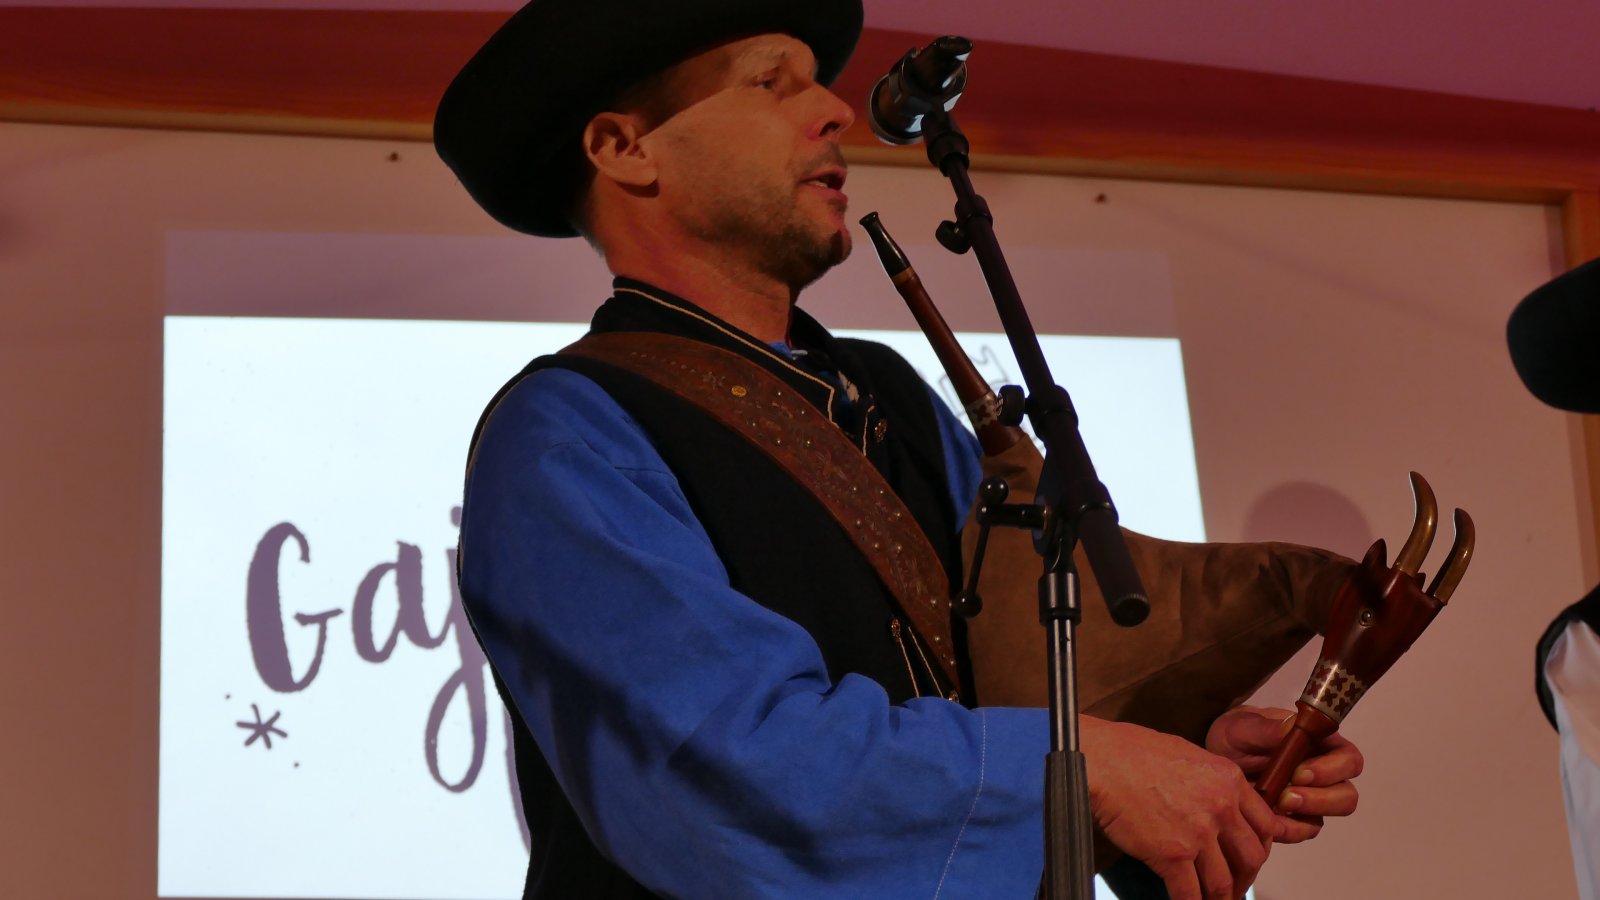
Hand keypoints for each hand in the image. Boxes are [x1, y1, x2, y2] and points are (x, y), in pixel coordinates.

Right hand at [1081, 716, 1275, 899]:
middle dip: (1245, 878)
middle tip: (1235, 886)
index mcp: (1228, 780)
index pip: (1265, 825)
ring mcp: (1198, 833)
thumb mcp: (1188, 754)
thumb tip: (1216, 802)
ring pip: (1223, 882)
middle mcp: (1221, 807)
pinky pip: (1189, 893)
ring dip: (1220, 898)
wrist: (1100, 760)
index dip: (1261, 848)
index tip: (1251, 858)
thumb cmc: (1131, 751)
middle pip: (1252, 858)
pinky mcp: (1172, 854)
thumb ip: (1211, 781)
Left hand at [1205, 705, 1363, 843]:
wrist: (1217, 758)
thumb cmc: (1236, 736)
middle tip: (1287, 797)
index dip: (1333, 769)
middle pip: (1346, 794)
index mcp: (1320, 743)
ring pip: (1328, 816)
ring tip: (1277, 806)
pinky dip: (1289, 830)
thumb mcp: (1242, 728)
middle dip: (1321, 799)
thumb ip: (1266, 729)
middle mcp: (1325, 773)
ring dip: (1306, 815)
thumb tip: (1291, 726)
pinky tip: (1268, 822)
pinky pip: (1304, 831)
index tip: (1300, 773)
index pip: (1348, 759)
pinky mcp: (1297, 819)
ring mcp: (1313, 798)